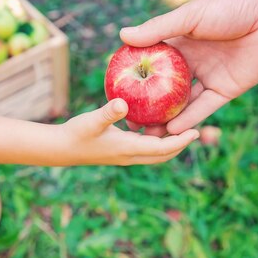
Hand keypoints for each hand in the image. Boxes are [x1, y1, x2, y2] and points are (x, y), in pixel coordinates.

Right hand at [62, 99, 198, 164]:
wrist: (60, 148)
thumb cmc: (75, 133)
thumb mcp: (92, 120)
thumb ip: (108, 112)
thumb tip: (123, 103)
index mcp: (128, 149)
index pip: (161, 149)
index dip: (180, 142)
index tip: (196, 132)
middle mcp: (130, 155)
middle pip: (163, 154)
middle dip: (180, 144)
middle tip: (195, 130)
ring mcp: (125, 154)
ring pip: (154, 152)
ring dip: (168, 142)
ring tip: (180, 124)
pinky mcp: (119, 150)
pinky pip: (144, 146)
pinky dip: (154, 137)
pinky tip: (154, 120)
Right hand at [120, 0, 257, 135]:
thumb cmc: (230, 8)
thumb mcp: (190, 17)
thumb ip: (158, 28)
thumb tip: (122, 36)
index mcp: (180, 42)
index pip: (151, 63)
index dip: (135, 77)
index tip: (116, 91)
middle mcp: (191, 62)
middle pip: (164, 87)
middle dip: (148, 104)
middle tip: (129, 120)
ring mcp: (208, 77)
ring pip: (183, 102)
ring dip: (166, 117)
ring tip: (147, 133)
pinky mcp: (225, 90)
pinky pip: (204, 107)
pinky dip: (190, 118)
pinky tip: (172, 129)